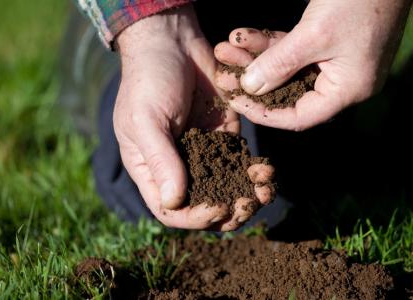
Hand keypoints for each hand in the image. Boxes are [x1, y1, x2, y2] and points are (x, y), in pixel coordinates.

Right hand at [114, 5, 272, 230]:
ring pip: (226, 187)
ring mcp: (202, 151)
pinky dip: (254, 171)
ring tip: (265, 190)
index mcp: (150, 168)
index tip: (217, 207)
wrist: (172, 40)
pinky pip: (240, 162)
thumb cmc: (148, 79)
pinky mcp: (224, 134)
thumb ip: (161, 160)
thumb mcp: (146, 119)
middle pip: (203, 205)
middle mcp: (177, 165)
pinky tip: (266, 170)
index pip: (170, 210)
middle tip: (248, 206)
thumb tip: (174, 201)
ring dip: (247, 195)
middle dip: (228, 211)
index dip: (194, 217)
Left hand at [214, 0, 411, 130]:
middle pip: (289, 91)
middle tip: (223, 72)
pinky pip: (295, 50)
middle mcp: (344, 82)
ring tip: (226, 46)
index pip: (299, 116)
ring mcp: (338, 62)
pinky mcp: (331, 43)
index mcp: (348, 90)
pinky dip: (271, 43)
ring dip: (257, 57)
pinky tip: (244, 35)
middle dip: (253, 79)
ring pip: (288, 68)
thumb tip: (249, 87)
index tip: (235, 100)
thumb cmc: (359, 1)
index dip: (264, 112)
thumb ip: (279, 63)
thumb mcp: (313, 35)